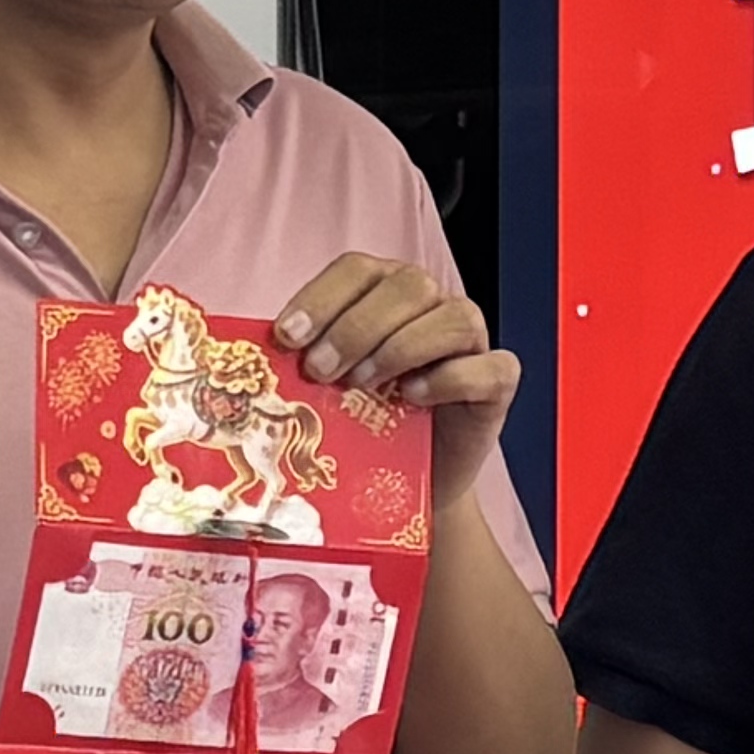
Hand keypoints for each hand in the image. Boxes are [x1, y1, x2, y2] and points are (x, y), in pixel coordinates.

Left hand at [280, 251, 522, 515]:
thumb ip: (308, 360)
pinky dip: (451, 378)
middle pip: (406, 285)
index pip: (358, 269)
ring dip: (400, 348)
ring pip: (452, 317)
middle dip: (355, 327)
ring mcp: (470, 341)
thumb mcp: (330, 386)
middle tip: (320, 371)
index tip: (287, 337)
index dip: (321, 297)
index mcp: (387, 292)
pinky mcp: (497, 382)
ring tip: (363, 386)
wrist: (411, 483)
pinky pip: (490, 366)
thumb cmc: (368, 427)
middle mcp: (433, 305)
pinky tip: (415, 397)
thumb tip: (255, 355)